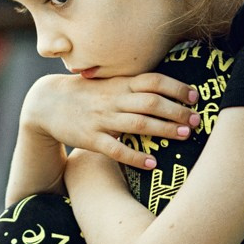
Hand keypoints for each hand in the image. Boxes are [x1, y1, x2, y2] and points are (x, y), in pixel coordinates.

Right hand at [21, 70, 202, 169]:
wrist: (46, 104)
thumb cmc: (84, 94)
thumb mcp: (107, 82)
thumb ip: (132, 84)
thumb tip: (167, 87)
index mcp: (119, 84)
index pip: (153, 81)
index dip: (176, 87)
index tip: (195, 97)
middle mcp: (112, 100)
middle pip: (151, 102)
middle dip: (177, 111)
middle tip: (196, 121)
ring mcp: (101, 120)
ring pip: (138, 124)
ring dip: (164, 130)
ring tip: (185, 136)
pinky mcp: (91, 139)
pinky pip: (116, 149)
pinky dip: (135, 157)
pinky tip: (152, 163)